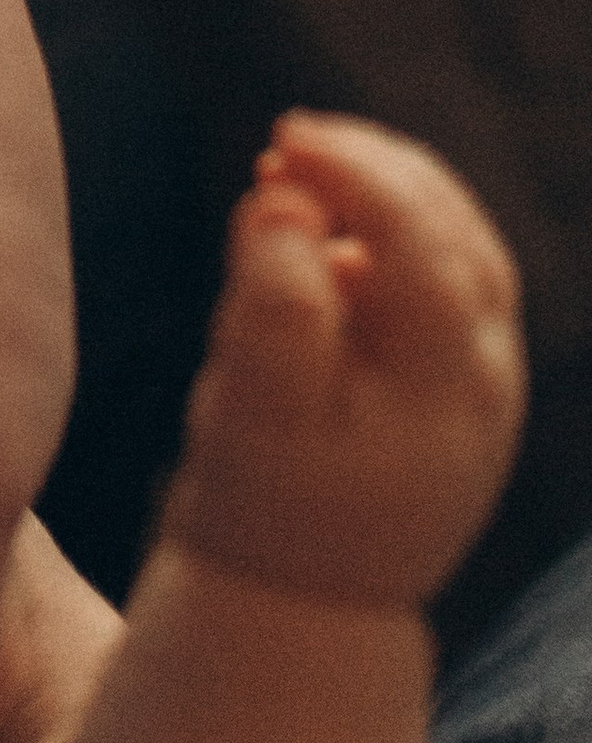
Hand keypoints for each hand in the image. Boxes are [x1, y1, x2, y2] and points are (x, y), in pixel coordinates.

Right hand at [160, 112, 523, 612]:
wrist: (305, 604)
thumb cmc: (266, 501)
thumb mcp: (252, 408)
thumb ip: (272, 301)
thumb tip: (288, 199)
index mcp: (449, 387)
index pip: (421, 244)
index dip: (357, 175)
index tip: (282, 141)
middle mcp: (490, 381)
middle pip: (458, 235)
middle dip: (377, 170)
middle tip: (292, 138)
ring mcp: (489, 386)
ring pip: (466, 253)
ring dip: (395, 194)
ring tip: (315, 165)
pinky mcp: (464, 389)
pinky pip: (451, 285)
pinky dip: (399, 237)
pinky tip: (334, 234)